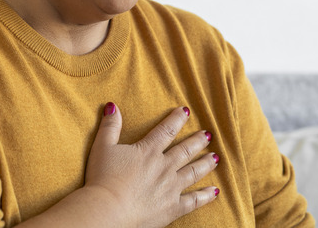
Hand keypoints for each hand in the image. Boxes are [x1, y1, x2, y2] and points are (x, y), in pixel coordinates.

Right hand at [83, 103, 219, 226]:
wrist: (108, 210)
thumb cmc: (102, 179)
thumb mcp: (102, 147)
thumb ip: (110, 126)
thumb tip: (112, 106)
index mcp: (148, 151)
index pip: (166, 130)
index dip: (177, 119)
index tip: (186, 111)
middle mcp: (164, 167)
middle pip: (185, 150)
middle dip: (197, 141)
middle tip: (208, 135)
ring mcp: (171, 188)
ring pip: (193, 172)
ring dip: (206, 163)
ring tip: (215, 157)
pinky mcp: (172, 207)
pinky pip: (194, 200)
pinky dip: (205, 196)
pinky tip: (214, 191)